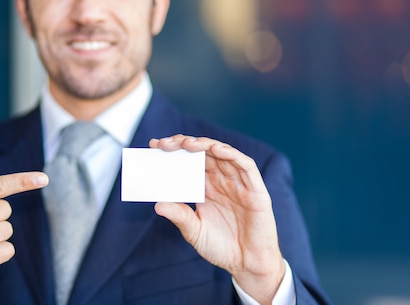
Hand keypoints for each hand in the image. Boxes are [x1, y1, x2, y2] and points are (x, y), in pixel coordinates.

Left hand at [149, 135, 284, 304]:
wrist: (248, 265)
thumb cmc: (222, 248)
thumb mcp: (194, 231)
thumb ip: (179, 216)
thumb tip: (157, 204)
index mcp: (206, 187)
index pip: (188, 162)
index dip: (173, 152)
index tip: (154, 146)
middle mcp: (222, 180)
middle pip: (203, 153)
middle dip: (183, 145)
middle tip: (165, 144)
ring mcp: (238, 183)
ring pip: (222, 154)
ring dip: (204, 145)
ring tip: (186, 144)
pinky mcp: (255, 190)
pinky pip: (245, 166)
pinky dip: (231, 154)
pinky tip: (215, 149)